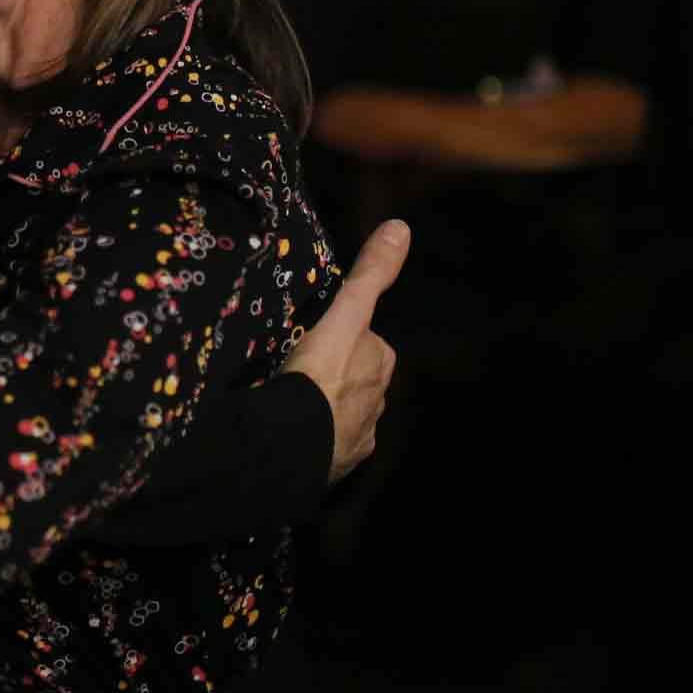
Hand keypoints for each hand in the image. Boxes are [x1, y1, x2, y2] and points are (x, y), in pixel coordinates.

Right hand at [285, 220, 407, 481]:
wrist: (293, 444)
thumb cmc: (320, 375)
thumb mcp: (345, 313)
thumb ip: (370, 275)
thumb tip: (401, 226)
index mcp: (380, 364)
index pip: (368, 342)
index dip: (346, 335)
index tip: (318, 336)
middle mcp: (376, 403)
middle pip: (357, 378)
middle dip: (337, 373)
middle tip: (299, 365)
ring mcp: (356, 438)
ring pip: (342, 413)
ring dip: (323, 406)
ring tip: (290, 399)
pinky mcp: (334, 465)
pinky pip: (326, 445)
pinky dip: (314, 437)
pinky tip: (291, 431)